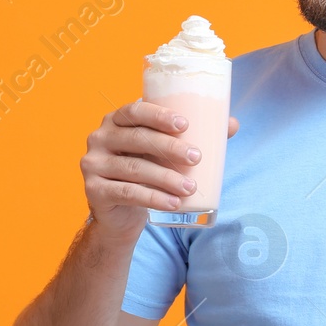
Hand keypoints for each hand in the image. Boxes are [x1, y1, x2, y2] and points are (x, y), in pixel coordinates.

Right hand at [80, 100, 239, 234]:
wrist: (119, 214)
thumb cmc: (146, 174)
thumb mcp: (163, 153)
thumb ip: (192, 137)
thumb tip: (232, 124)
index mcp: (115, 121)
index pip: (134, 110)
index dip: (158, 115)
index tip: (185, 124)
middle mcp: (99, 138)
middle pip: (137, 138)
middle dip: (169, 147)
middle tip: (197, 157)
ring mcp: (93, 164)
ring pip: (134, 168)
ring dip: (166, 177)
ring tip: (190, 187)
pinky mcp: (94, 190)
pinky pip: (127, 192)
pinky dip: (153, 198)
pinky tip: (174, 203)